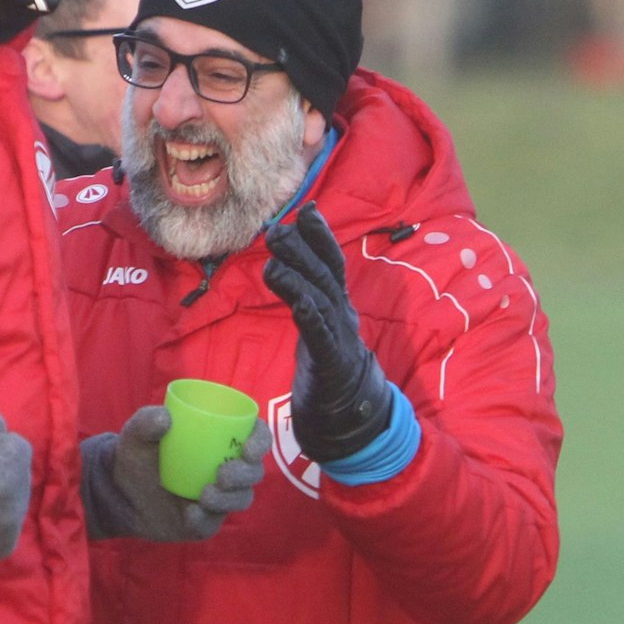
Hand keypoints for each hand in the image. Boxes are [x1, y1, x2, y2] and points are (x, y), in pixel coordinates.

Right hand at [0, 411, 32, 559]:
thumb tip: (5, 431)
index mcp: (6, 478)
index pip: (20, 446)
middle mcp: (15, 508)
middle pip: (22, 472)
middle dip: (1, 467)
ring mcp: (11, 530)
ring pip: (19, 496)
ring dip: (2, 491)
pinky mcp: (4, 546)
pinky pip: (12, 520)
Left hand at [81, 405, 270, 541]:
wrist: (119, 492)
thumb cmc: (137, 455)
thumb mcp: (136, 434)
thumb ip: (146, 421)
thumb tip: (165, 417)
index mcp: (221, 442)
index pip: (256, 437)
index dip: (261, 441)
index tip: (248, 448)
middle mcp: (227, 469)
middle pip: (254, 471)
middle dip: (245, 474)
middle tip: (222, 474)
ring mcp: (218, 498)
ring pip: (241, 499)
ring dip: (229, 498)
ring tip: (205, 494)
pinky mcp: (204, 522)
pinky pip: (213, 523)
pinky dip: (206, 518)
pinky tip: (190, 513)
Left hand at [262, 203, 393, 462]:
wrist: (348, 414)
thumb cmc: (329, 361)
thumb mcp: (317, 319)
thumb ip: (305, 287)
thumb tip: (287, 253)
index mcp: (338, 303)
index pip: (331, 263)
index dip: (320, 236)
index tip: (307, 210)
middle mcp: (342, 315)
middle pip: (325, 277)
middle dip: (303, 251)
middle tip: (277, 231)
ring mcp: (340, 339)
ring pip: (321, 304)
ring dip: (299, 281)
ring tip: (274, 264)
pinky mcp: (332, 365)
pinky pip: (322, 339)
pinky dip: (311, 319)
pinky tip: (299, 305)